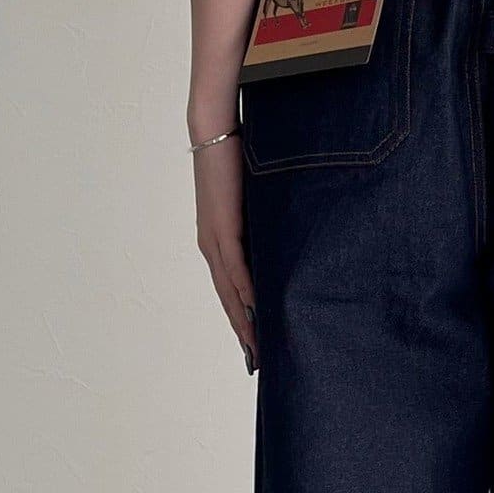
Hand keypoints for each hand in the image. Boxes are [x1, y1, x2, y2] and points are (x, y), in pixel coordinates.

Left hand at [193, 135, 258, 372]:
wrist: (215, 132)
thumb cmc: (236, 161)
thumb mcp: (252, 202)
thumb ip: (261, 227)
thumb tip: (282, 244)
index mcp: (216, 241)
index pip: (229, 289)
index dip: (241, 318)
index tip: (255, 343)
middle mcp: (210, 246)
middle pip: (227, 299)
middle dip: (242, 330)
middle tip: (256, 359)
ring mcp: (214, 240)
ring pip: (229, 291)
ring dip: (243, 320)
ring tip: (257, 345)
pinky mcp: (222, 228)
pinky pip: (235, 269)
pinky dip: (245, 292)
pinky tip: (256, 310)